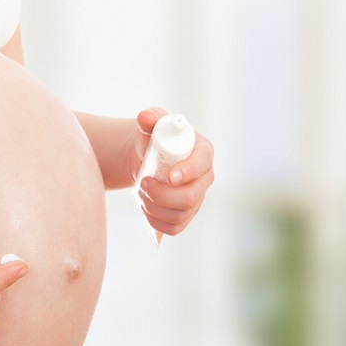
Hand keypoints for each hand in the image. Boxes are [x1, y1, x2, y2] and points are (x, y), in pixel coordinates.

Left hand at [133, 107, 213, 235]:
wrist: (145, 161)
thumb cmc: (151, 140)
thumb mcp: (150, 125)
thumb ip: (149, 118)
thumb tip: (146, 117)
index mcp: (202, 152)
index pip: (202, 164)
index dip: (187, 172)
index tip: (168, 177)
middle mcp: (204, 177)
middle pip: (191, 197)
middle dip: (163, 195)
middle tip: (143, 184)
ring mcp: (197, 198)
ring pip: (180, 215)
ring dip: (154, 207)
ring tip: (141, 193)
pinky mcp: (185, 215)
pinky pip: (175, 228)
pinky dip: (156, 222)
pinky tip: (145, 209)